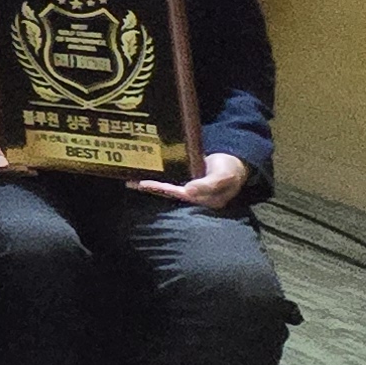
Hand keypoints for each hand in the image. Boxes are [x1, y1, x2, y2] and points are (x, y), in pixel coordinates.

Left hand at [136, 151, 253, 211]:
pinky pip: (170, 182)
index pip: (182, 195)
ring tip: (132, 181)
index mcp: (206, 200)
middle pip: (170, 194)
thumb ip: (208, 184)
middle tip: (134, 182)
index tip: (147, 184)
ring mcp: (191, 191)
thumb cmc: (230, 169)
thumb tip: (189, 191)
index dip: (164, 189)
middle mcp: (196, 198)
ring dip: (150, 185)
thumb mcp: (224, 175)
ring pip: (167, 189)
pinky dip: (157, 181)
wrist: (234, 164)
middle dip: (152, 188)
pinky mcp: (187, 184)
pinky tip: (142, 178)